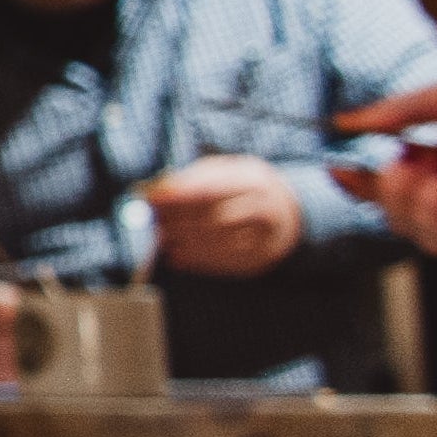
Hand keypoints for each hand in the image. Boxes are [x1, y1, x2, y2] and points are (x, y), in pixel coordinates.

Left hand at [143, 154, 302, 276]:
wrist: (283, 212)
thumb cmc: (238, 187)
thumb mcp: (220, 173)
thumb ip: (188, 181)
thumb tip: (153, 193)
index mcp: (253, 181)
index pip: (212, 189)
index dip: (180, 196)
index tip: (153, 199)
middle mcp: (264, 209)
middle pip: (216, 218)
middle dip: (180, 222)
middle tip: (156, 223)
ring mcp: (265, 237)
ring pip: (220, 243)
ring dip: (186, 243)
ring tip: (164, 239)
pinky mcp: (258, 260)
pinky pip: (224, 263)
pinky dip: (196, 261)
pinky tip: (177, 256)